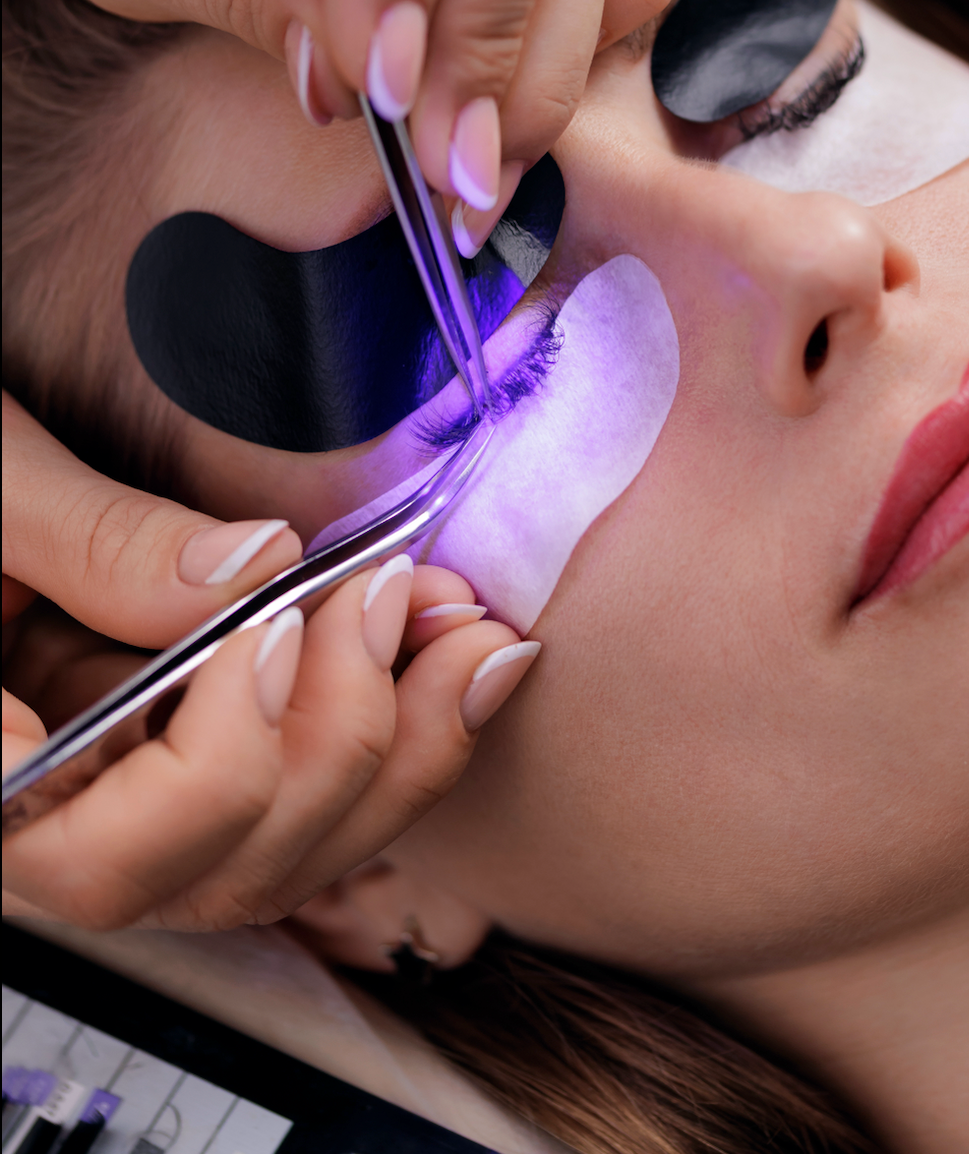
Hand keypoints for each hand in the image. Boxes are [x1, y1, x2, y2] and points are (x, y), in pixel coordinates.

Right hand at [3, 421, 533, 930]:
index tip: (272, 631)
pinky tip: (466, 657)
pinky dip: (403, 739)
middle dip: (341, 739)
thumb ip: (93, 539)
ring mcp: (138, 813)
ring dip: (402, 748)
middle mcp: (60, 832)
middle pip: (223, 871)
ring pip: (290, 854)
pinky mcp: (199, 768)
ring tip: (465, 628)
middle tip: (393, 595)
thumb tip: (254, 564)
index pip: (105, 859)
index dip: (215, 770)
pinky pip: (311, 802)